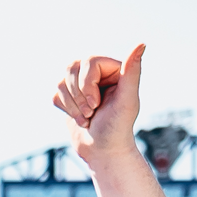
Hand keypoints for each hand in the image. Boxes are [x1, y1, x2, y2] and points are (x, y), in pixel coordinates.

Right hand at [54, 44, 145, 167]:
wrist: (103, 152)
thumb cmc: (118, 128)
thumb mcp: (127, 100)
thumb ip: (132, 72)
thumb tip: (141, 44)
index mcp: (114, 69)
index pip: (89, 62)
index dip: (87, 84)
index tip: (96, 104)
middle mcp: (98, 74)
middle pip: (71, 68)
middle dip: (78, 96)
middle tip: (92, 112)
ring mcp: (81, 85)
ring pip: (60, 82)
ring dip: (72, 105)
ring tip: (88, 117)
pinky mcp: (69, 97)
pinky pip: (54, 94)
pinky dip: (65, 110)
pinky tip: (80, 119)